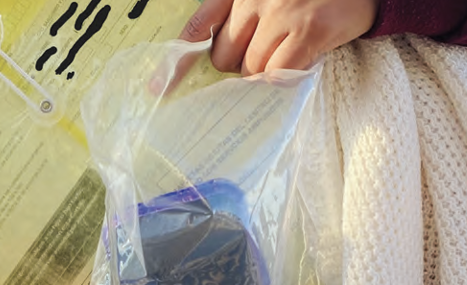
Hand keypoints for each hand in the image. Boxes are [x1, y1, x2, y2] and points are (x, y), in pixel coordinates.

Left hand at [180, 0, 378, 74]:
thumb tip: (209, 60)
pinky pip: (278, 74)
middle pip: (224, 56)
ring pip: (251, 70)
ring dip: (266, 73)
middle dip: (239, 66)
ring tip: (289, 52)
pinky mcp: (308, 31)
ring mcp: (282, 13)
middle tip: (266, 54)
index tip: (158, 90)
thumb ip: (236, 19)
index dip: (177, 62)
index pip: (199, 25)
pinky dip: (283, 78)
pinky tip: (298, 64)